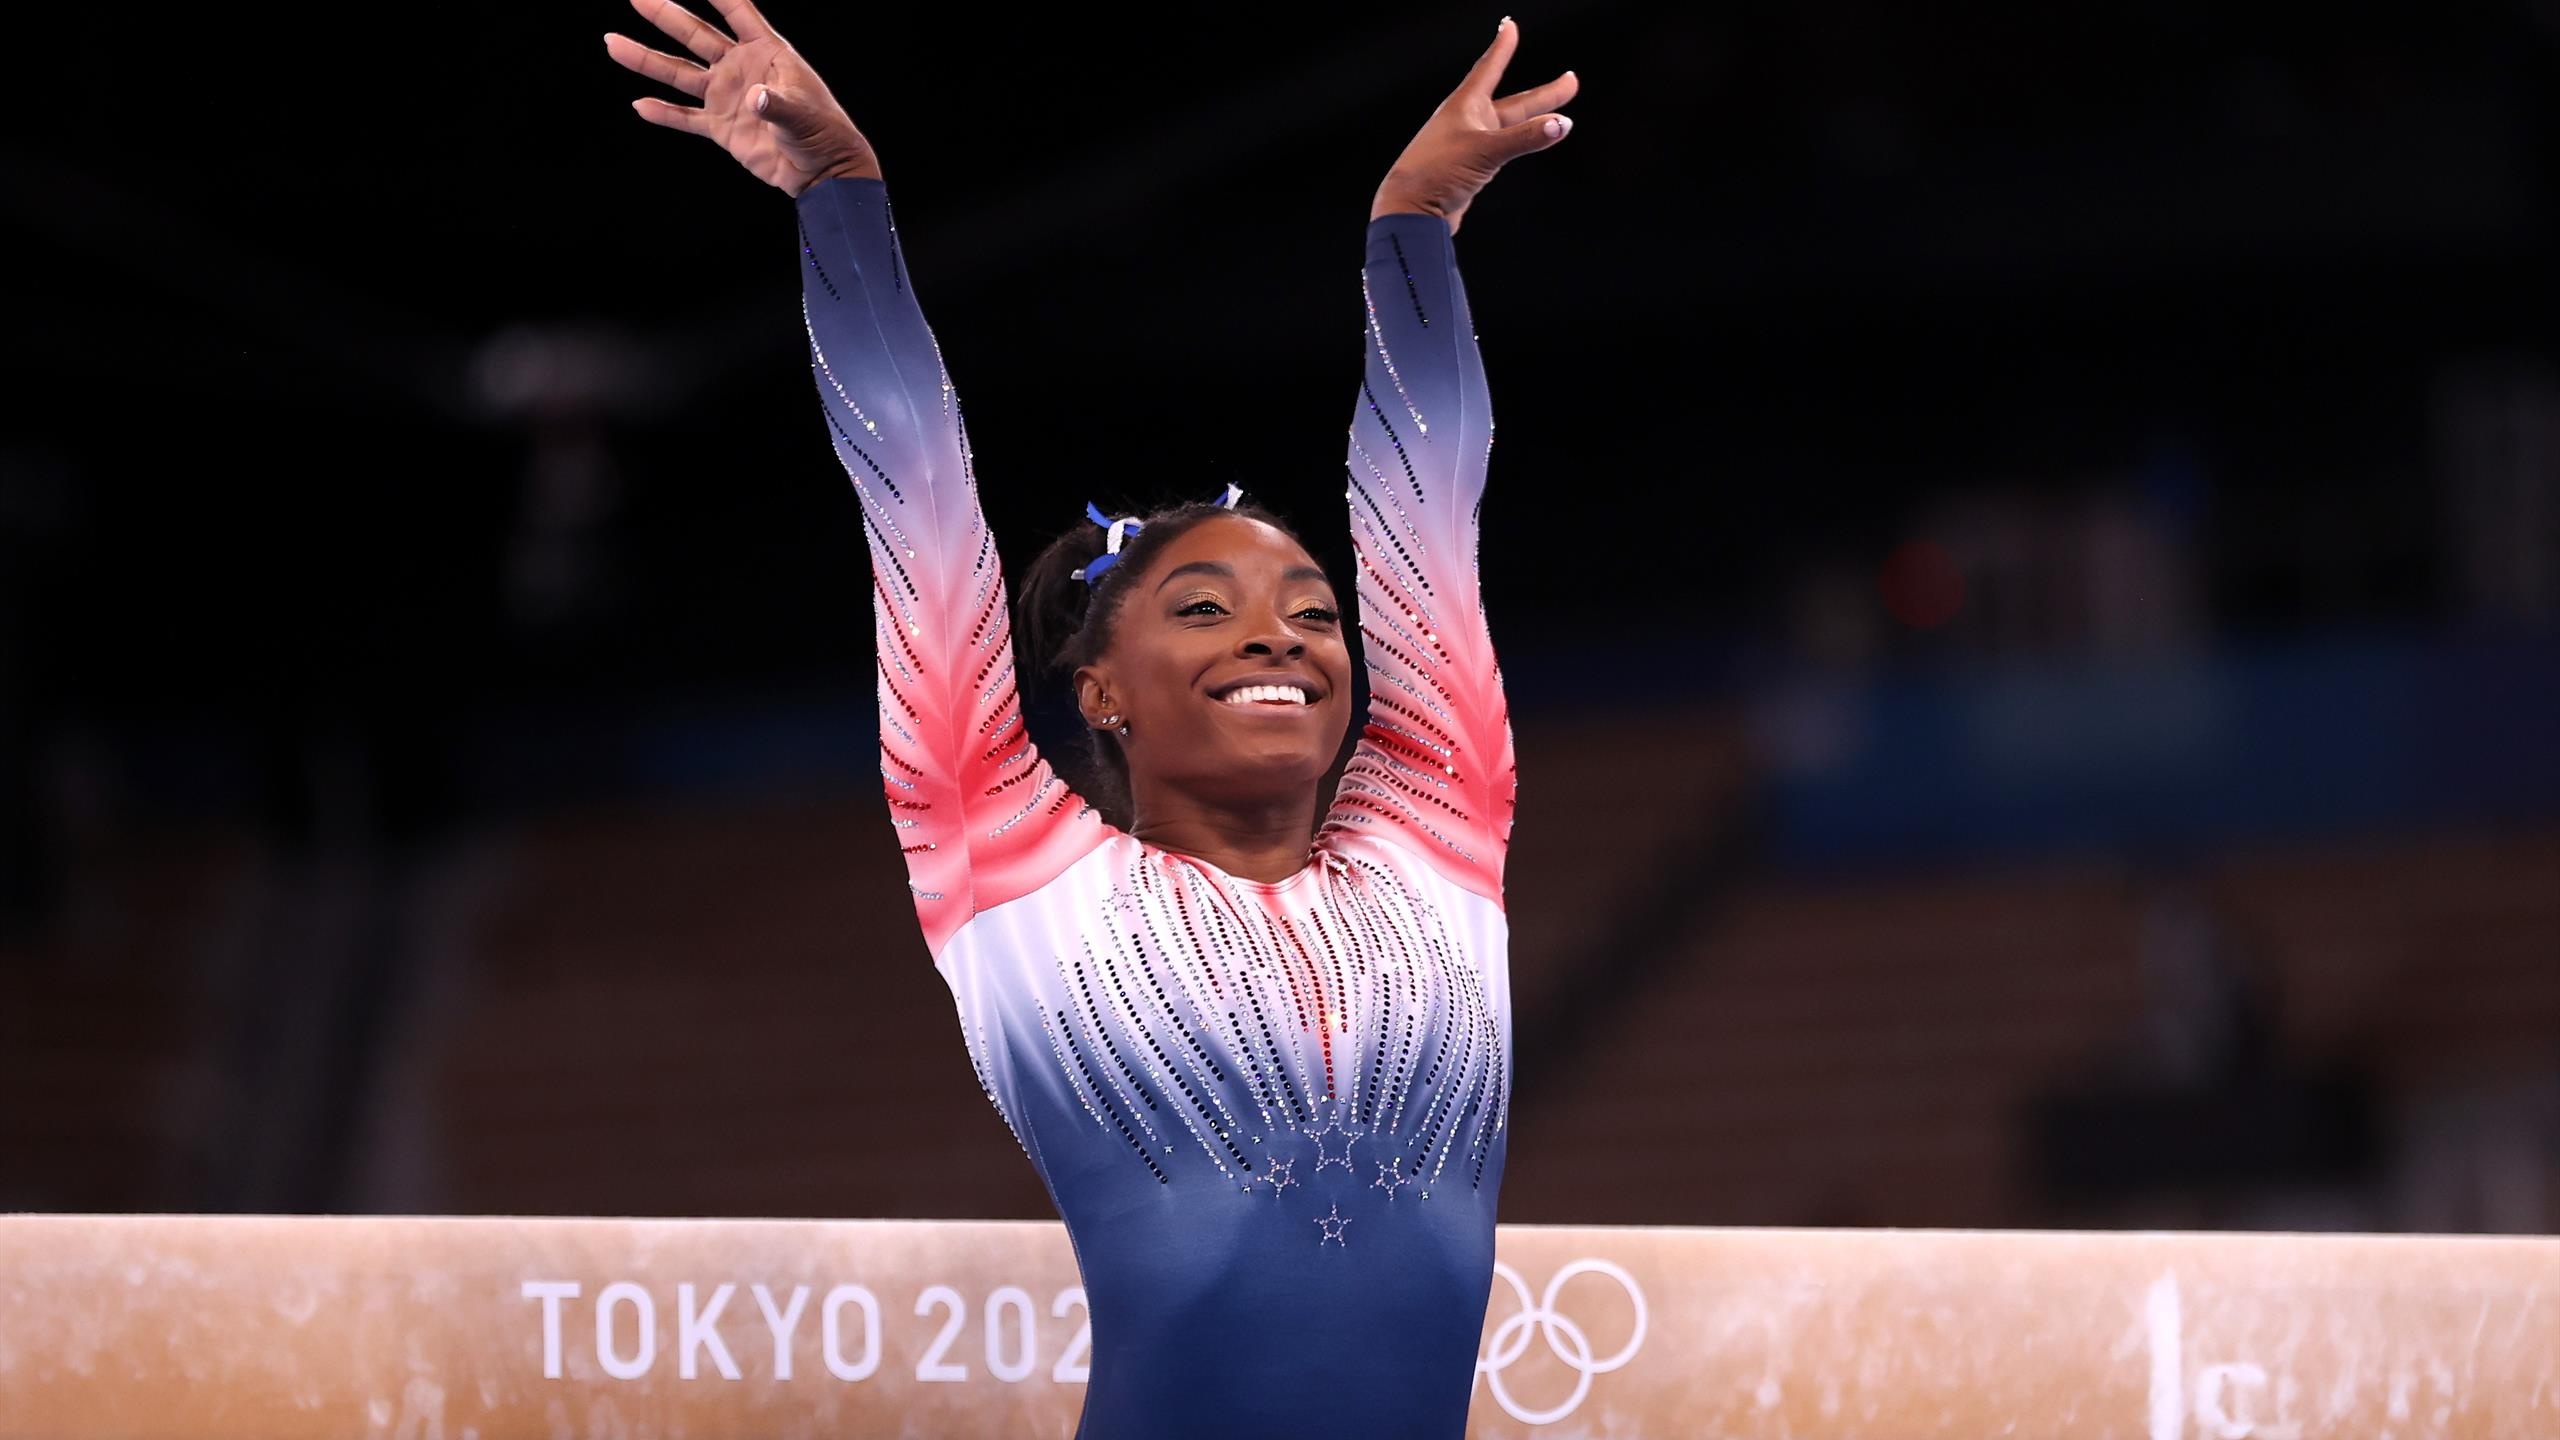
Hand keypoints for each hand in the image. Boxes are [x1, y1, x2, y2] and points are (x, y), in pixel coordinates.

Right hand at [605, 0, 881, 196]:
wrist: (821, 173)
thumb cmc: (823, 134)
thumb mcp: (804, 115)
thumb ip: (779, 104)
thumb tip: (754, 98)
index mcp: (767, 51)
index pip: (737, 11)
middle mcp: (741, 67)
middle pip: (696, 35)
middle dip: (665, 15)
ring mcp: (727, 96)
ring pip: (679, 73)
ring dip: (647, 60)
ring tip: (613, 43)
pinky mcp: (721, 128)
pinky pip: (685, 117)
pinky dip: (663, 113)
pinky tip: (640, 105)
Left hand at [1371, 16, 1577, 235]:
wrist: (1410, 210)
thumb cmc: (1436, 173)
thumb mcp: (1485, 151)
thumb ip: (1525, 138)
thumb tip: (1560, 124)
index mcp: (1465, 106)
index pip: (1489, 68)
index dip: (1502, 47)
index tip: (1510, 26)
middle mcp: (1467, 121)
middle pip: (1513, 103)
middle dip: (1544, 94)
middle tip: (1570, 81)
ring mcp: (1468, 145)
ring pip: (1511, 127)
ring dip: (1534, 120)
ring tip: (1558, 115)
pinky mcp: (1469, 167)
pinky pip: (1503, 148)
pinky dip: (1520, 142)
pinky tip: (1526, 142)